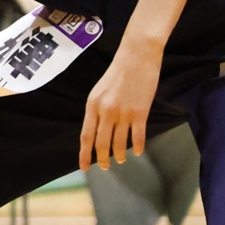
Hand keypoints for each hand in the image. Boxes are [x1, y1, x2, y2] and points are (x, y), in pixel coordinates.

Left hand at [79, 40, 160, 171]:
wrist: (136, 56)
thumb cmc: (118, 72)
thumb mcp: (100, 90)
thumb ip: (97, 110)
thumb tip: (97, 130)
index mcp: (92, 105)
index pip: (86, 136)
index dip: (84, 154)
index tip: (84, 168)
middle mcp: (105, 111)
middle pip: (101, 143)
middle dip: (102, 159)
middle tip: (105, 167)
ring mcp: (123, 112)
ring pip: (120, 143)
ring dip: (120, 154)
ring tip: (121, 159)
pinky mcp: (140, 112)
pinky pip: (138, 136)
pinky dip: (138, 146)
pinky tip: (139, 151)